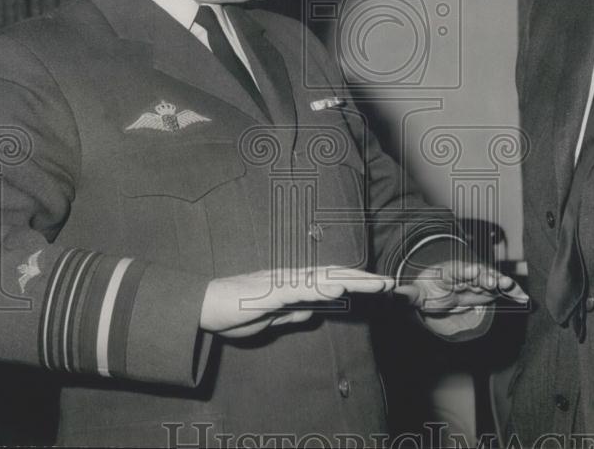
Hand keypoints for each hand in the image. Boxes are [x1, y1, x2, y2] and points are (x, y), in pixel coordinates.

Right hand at [200, 266, 393, 338]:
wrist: (201, 307)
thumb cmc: (233, 311)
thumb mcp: (270, 318)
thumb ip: (291, 313)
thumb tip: (313, 312)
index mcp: (294, 285)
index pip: (332, 281)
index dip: (358, 282)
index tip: (382, 287)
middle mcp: (292, 278)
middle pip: (334, 275)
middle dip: (364, 279)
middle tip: (392, 283)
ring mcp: (281, 283)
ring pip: (322, 278)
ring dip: (351, 280)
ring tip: (375, 283)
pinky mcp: (267, 292)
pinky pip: (298, 289)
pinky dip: (319, 288)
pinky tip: (337, 288)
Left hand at [396, 260, 527, 314]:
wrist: (440, 290)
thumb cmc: (428, 290)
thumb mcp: (417, 294)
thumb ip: (408, 294)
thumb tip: (391, 291)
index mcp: (449, 272)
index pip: (458, 270)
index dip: (466, 270)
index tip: (474, 271)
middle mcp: (466, 274)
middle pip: (478, 274)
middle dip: (487, 276)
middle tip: (496, 282)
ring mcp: (479, 282)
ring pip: (492, 281)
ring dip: (503, 284)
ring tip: (513, 289)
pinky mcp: (488, 291)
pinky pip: (501, 292)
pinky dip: (512, 294)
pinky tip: (523, 299)